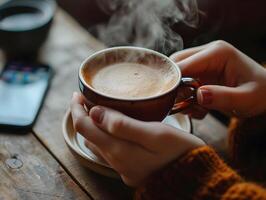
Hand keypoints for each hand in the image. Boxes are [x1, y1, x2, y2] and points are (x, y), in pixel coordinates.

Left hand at [70, 93, 203, 186]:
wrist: (196, 179)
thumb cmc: (180, 152)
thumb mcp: (155, 134)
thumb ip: (123, 125)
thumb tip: (94, 113)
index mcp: (119, 150)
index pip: (85, 127)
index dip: (78, 109)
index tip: (78, 94)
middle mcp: (117, 161)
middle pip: (88, 135)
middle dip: (83, 116)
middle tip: (87, 98)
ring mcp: (123, 167)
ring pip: (97, 144)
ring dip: (93, 126)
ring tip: (98, 109)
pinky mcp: (131, 169)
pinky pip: (109, 151)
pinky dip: (104, 136)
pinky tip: (113, 128)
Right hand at [170, 40, 265, 117]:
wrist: (265, 96)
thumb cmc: (261, 94)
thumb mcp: (246, 99)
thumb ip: (223, 97)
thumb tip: (199, 95)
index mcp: (218, 53)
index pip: (183, 63)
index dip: (172, 80)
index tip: (169, 99)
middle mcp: (207, 54)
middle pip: (175, 65)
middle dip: (175, 87)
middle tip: (185, 104)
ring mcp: (203, 64)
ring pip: (176, 75)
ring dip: (181, 94)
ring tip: (198, 108)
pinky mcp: (201, 74)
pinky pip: (182, 83)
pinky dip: (186, 98)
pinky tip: (201, 107)